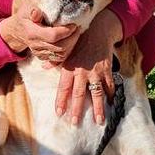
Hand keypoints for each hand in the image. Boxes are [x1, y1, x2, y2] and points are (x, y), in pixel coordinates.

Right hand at [0, 4, 78, 61]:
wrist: (16, 31)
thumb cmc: (24, 17)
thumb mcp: (25, 9)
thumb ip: (32, 10)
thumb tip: (37, 13)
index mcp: (32, 33)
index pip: (53, 36)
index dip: (66, 31)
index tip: (73, 24)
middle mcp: (36, 45)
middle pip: (60, 47)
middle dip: (72, 38)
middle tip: (77, 29)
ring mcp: (39, 53)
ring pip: (61, 54)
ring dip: (71, 45)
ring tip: (74, 34)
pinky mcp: (43, 57)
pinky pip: (59, 58)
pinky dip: (67, 51)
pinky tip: (69, 41)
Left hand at [54, 9, 122, 125]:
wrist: (97, 31)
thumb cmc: (79, 42)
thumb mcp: (66, 50)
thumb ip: (55, 60)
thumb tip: (44, 67)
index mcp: (69, 68)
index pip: (63, 88)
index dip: (61, 101)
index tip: (59, 113)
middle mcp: (81, 71)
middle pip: (78, 94)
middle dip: (77, 110)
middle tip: (75, 123)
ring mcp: (95, 71)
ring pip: (96, 93)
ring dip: (98, 108)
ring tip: (99, 121)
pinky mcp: (107, 70)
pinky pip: (109, 85)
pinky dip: (110, 95)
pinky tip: (110, 104)